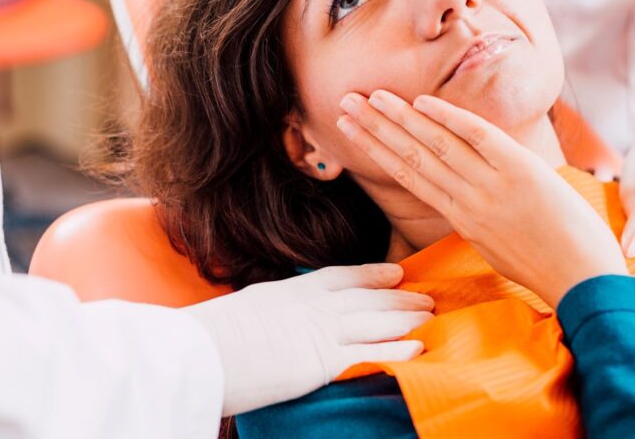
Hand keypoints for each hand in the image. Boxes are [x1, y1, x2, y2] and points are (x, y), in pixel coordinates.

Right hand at [185, 263, 432, 415]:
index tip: (396, 272)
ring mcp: (320, 332)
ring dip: (408, 319)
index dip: (373, 274)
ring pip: (377, 321)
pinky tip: (420, 347)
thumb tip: (277, 317)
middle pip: (369, 298)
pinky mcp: (322, 362)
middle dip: (401, 298)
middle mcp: (313, 306)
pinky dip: (398, 348)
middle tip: (428, 297)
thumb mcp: (248, 308)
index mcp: (293, 290)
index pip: (342, 277)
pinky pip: (370, 353)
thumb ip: (272, 309)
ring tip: (433, 318)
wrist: (201, 351)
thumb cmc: (212, 334)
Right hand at [338, 90, 626, 309]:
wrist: (586, 282)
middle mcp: (467, 200)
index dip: (376, 149)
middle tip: (345, 104)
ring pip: (435, 145)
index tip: (351, 130)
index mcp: (461, 217)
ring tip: (371, 97)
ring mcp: (492, 185)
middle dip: (375, 128)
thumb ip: (475, 215)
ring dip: (400, 118)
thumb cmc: (547, 266)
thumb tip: (460, 195)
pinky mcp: (521, 172)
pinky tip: (422, 102)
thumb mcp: (497, 245)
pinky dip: (450, 119)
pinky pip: (478, 138)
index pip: (408, 175)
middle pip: (411, 156)